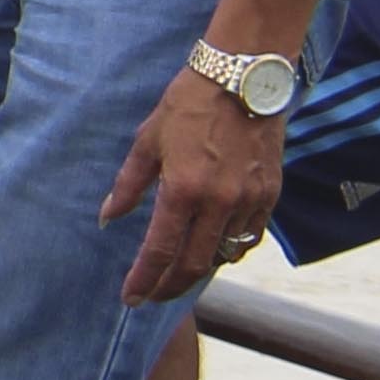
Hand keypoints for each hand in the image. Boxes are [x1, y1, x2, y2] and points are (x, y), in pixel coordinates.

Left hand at [105, 66, 279, 305]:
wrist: (243, 80)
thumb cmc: (188, 105)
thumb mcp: (147, 141)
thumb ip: (129, 185)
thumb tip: (109, 217)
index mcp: (183, 190)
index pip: (160, 251)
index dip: (144, 281)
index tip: (130, 299)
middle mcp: (219, 203)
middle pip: (195, 265)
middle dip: (170, 287)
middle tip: (153, 296)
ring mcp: (249, 201)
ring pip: (225, 254)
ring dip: (201, 269)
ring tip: (180, 274)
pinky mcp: (270, 195)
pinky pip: (250, 238)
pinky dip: (230, 250)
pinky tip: (215, 249)